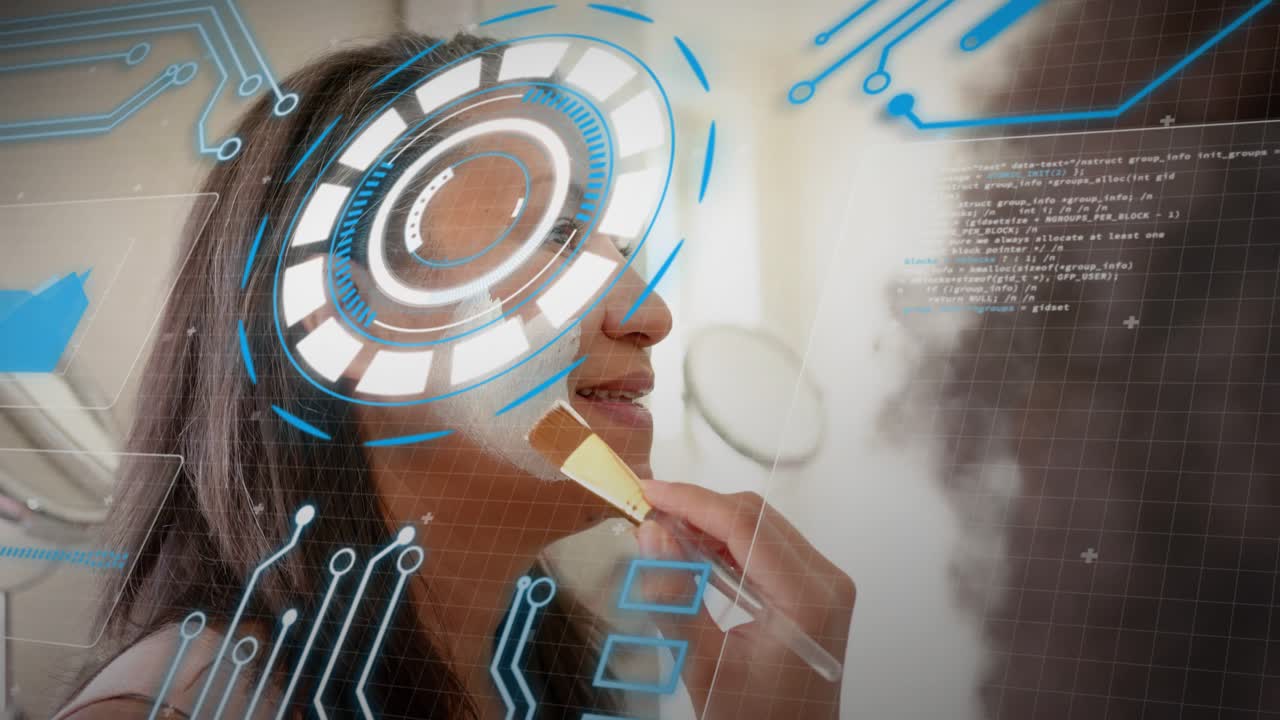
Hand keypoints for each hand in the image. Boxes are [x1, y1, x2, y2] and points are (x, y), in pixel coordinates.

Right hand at [633, 479, 853, 719]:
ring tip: (663, 535)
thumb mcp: (703, 665)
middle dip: (698, 509)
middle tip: (647, 514)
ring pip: (760, 526)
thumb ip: (676, 596)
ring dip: (710, 524)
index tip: (648, 492)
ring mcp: (825, 583)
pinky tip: (694, 554)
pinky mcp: (814, 590)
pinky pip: (767, 547)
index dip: (692, 501)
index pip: (744, 524)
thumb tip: (650, 533)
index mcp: (806, 598)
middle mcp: (826, 581)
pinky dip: (728, 544)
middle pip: (755, 517)